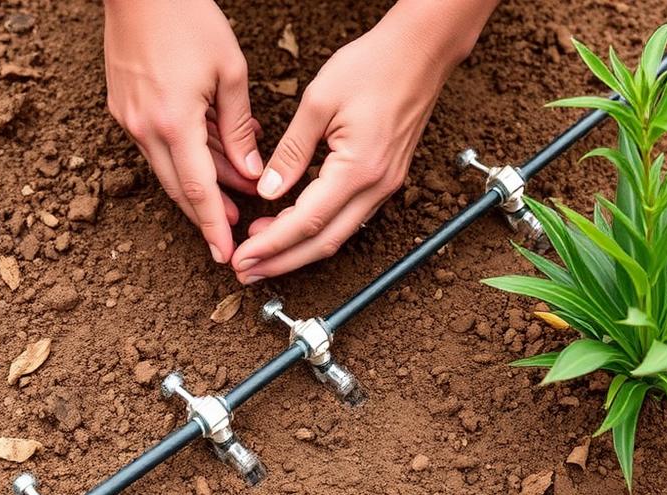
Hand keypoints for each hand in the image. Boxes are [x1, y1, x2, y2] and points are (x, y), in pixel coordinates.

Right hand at [103, 0, 262, 262]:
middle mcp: (144, 128)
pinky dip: (184, 155)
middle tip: (234, 229)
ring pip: (168, 167)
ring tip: (230, 193)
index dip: (212, 227)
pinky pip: (157, 144)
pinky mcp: (123, 107)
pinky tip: (210, 153)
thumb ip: (239, 129)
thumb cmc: (188, 19)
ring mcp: (129, 119)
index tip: (224, 256)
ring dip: (199, 182)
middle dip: (207, 212)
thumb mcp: (229, 73)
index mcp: (173, 123)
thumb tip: (250, 173)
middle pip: (178, 188)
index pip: (197, 191)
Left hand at [231, 0, 494, 282]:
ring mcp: (386, 186)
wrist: (422, 51)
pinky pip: (349, 218)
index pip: (307, 221)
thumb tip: (267, 191)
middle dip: (282, 262)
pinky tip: (291, 227)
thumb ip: (291, 152)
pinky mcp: (386, 180)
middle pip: (324, 242)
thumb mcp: (318, 102)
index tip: (244, 257)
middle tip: (247, 272)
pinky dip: (317, 230)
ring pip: (337, 235)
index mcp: (358, 168)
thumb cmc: (373, 65)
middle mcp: (376, 186)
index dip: (272, 245)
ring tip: (261, 254)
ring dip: (298, 250)